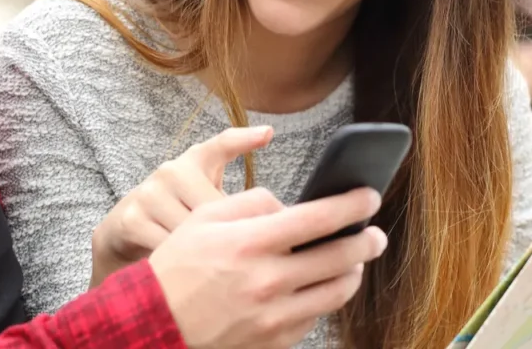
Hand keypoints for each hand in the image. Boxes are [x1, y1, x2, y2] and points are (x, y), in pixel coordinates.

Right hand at [90, 126, 273, 286]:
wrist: (124, 231)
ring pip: (192, 232)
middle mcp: (171, 171)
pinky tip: (184, 271)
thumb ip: (236, 202)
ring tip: (204, 264)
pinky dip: (180, 266)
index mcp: (194, 162)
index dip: (244, 140)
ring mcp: (150, 194)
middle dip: (226, 236)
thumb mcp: (205, 199)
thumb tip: (280, 216)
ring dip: (202, 256)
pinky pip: (169, 248)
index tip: (267, 135)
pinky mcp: (133, 219)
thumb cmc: (177, 214)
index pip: (221, 145)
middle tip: (232, 256)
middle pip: (214, 208)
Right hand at [149, 185, 387, 348]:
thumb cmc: (179, 265)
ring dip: (353, 272)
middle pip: (340, 257)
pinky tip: (319, 286)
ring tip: (353, 261)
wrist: (155, 321)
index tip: (370, 196)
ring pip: (337, 291)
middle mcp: (268, 280)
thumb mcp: (206, 218)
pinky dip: (324, 298)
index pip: (319, 218)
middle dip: (367, 241)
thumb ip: (253, 203)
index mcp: (252, 243)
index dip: (352, 205)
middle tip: (376, 234)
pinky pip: (315, 316)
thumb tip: (290, 206)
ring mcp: (274, 315)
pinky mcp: (275, 340)